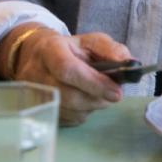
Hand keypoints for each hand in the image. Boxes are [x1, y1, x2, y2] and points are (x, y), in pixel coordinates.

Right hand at [0, 25, 131, 125]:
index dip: (94, 82)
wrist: (40, 57)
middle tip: (115, 96)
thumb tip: (129, 65)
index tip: (116, 91)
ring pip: (67, 110)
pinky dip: (82, 113)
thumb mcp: (92, 41)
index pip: (67, 69)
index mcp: (50, 50)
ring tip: (101, 95)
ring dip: (91, 106)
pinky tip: (86, 101)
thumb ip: (111, 50)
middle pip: (67, 95)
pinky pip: (65, 120)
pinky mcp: (36, 111)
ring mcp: (33, 95)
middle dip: (97, 98)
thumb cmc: (71, 49)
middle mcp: (35, 73)